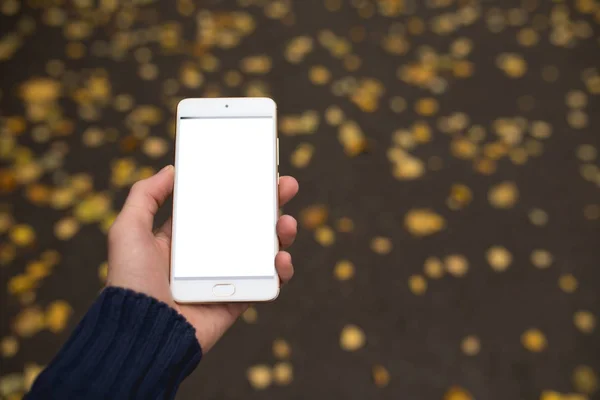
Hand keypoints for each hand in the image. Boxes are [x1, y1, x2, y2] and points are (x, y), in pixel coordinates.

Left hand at [106, 165, 298, 350]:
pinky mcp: (240, 299)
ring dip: (282, 233)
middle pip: (248, 224)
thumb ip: (144, 196)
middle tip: (286, 186)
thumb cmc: (131, 282)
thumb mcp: (128, 230)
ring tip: (287, 223)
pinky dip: (282, 270)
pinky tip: (281, 259)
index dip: (239, 189)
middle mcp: (209, 256)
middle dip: (271, 203)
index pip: (219, 206)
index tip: (257, 171)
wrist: (143, 332)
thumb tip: (170, 170)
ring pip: (264, 250)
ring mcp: (227, 277)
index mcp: (186, 238)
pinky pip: (268, 282)